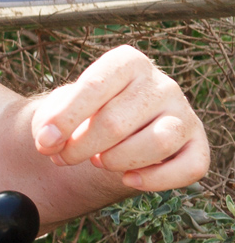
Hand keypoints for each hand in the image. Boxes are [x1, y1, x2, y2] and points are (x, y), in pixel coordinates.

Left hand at [29, 45, 208, 191]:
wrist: (114, 130)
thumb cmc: (85, 114)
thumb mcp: (61, 108)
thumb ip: (49, 121)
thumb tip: (49, 143)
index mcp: (127, 62)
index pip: (94, 87)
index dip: (65, 118)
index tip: (45, 142)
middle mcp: (161, 84)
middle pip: (117, 121)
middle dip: (81, 147)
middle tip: (64, 158)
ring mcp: (184, 113)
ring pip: (158, 143)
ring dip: (117, 161)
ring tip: (98, 161)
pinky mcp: (198, 144)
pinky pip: (189, 167)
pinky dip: (156, 180)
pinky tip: (128, 179)